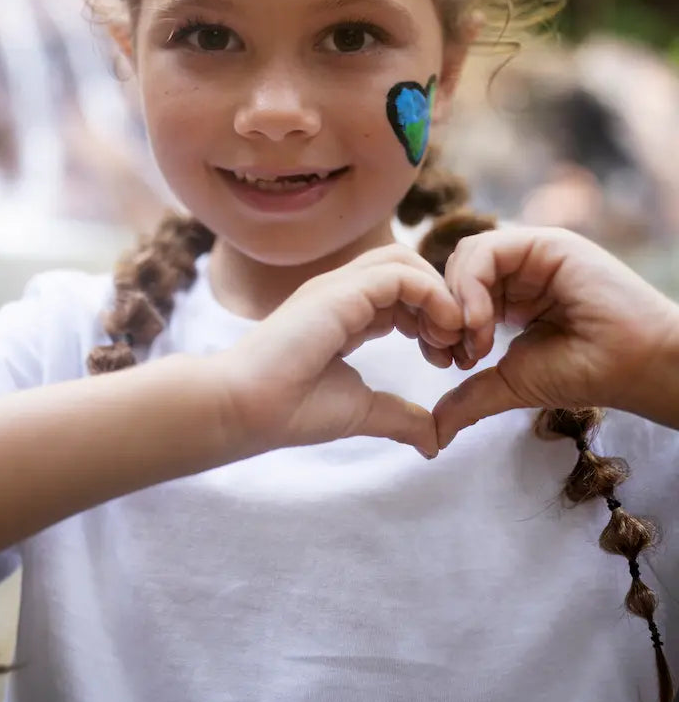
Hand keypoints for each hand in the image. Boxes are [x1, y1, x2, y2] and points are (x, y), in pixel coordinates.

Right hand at [216, 244, 463, 458]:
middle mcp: (342, 292)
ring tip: (449, 338)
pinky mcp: (341, 292)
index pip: (402, 291)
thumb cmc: (291, 409)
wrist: (246, 409)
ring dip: (439, 293)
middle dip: (441, 299)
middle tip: (456, 346)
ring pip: (405, 260)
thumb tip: (434, 440)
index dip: (433, 317)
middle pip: (407, 266)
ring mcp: (339, 286)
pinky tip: (440, 332)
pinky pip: (401, 274)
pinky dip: (432, 296)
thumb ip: (399, 417)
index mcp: (345, 312)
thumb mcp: (362, 410)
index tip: (446, 360)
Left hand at [433, 226, 678, 446]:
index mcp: (512, 293)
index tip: (451, 362)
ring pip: (467, 257)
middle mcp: (520, 268)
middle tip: (456, 353)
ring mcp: (533, 252)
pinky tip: (483, 324)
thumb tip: (434, 429)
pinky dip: (472, 287)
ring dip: (458, 301)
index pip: (455, 290)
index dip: (442, 322)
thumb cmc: (586, 372)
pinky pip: (488, 250)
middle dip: (444, 312)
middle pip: (454, 270)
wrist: (638, 365)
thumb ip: (472, 395)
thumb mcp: (513, 381)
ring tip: (475, 343)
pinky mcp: (546, 243)